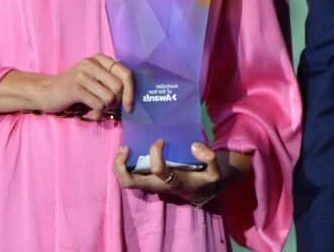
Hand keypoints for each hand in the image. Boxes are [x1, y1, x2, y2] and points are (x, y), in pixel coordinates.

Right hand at [0, 55, 133, 118]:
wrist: (47, 92)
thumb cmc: (75, 89)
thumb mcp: (94, 78)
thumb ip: (111, 80)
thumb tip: (132, 95)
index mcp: (100, 59)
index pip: (126, 73)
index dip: (131, 92)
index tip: (129, 106)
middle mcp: (92, 63)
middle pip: (120, 86)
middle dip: (117, 102)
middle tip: (107, 108)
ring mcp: (83, 75)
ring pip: (109, 97)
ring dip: (105, 109)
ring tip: (96, 109)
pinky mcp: (76, 88)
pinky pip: (98, 105)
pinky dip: (97, 114)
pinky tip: (90, 113)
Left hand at [113, 139, 228, 205]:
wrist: (200, 192)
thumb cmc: (204, 180)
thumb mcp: (214, 172)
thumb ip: (209, 158)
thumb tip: (195, 146)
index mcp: (172, 182)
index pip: (157, 169)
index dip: (156, 153)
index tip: (161, 140)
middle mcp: (157, 185)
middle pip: (130, 182)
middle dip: (121, 165)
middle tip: (125, 147)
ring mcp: (150, 184)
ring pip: (126, 181)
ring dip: (119, 166)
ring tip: (123, 148)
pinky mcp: (147, 181)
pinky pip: (130, 176)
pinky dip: (124, 165)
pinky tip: (128, 151)